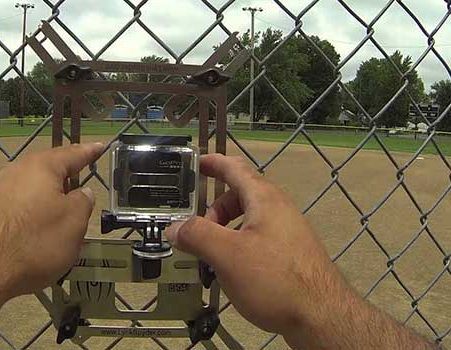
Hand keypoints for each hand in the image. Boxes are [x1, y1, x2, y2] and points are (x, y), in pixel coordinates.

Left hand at [0, 143, 104, 299]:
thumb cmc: (35, 241)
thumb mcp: (74, 222)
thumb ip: (83, 201)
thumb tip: (80, 192)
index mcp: (42, 166)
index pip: (73, 153)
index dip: (90, 151)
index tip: (102, 146)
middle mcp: (16, 170)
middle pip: (49, 168)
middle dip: (66, 175)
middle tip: (82, 180)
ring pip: (32, 187)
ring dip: (49, 196)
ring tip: (63, 211)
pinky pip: (19, 203)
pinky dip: (33, 211)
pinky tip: (38, 228)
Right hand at [166, 154, 352, 344]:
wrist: (322, 316)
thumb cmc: (274, 278)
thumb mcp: (227, 254)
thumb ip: (197, 235)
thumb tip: (174, 227)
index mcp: (263, 198)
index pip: (234, 168)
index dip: (212, 163)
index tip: (194, 163)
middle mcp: (278, 208)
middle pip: (239, 194)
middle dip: (214, 208)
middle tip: (196, 229)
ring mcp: (287, 230)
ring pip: (248, 218)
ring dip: (225, 229)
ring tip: (212, 253)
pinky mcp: (291, 252)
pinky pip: (257, 237)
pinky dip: (238, 244)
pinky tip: (233, 269)